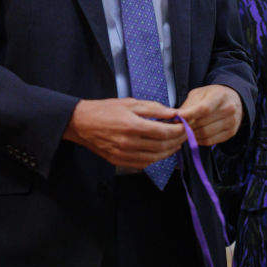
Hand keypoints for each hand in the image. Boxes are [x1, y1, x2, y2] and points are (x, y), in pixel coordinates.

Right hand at [63, 98, 185, 168]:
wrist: (82, 123)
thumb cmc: (105, 110)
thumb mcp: (130, 102)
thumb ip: (153, 108)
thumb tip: (173, 113)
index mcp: (132, 125)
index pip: (163, 132)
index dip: (177, 130)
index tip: (184, 126)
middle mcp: (128, 142)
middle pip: (161, 146)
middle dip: (176, 141)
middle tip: (183, 135)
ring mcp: (123, 154)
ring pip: (155, 158)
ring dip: (168, 152)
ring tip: (175, 144)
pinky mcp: (119, 161)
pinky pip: (143, 164)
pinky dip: (155, 159)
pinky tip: (160, 151)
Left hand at [177, 84, 243, 145]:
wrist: (234, 100)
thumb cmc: (214, 95)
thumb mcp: (200, 93)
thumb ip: (188, 105)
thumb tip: (176, 117)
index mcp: (220, 96)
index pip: (204, 108)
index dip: (189, 115)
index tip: (178, 117)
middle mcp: (228, 109)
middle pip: (202, 123)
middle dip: (187, 126)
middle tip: (178, 125)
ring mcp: (231, 122)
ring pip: (205, 134)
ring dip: (192, 134)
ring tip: (186, 129)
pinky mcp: (230, 133)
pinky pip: (210, 141)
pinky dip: (199, 140)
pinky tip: (195, 134)